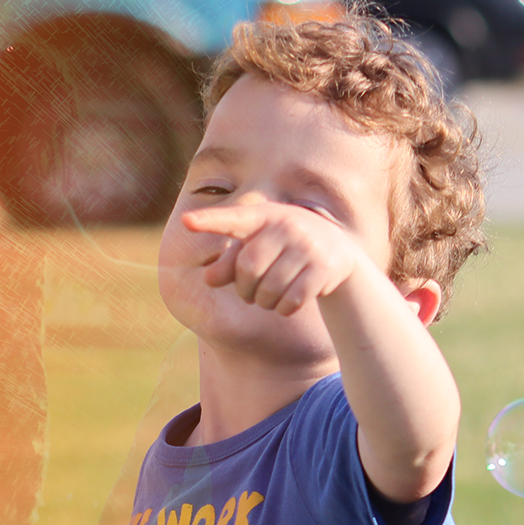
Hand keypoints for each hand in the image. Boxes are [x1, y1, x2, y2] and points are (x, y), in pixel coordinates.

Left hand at [183, 202, 380, 315]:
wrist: (337, 251)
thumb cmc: (282, 248)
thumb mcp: (256, 248)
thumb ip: (229, 262)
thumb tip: (208, 280)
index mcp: (264, 215)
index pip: (233, 219)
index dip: (209, 221)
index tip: (186, 222)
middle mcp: (287, 225)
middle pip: (248, 268)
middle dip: (244, 288)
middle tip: (250, 292)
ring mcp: (308, 245)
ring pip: (269, 290)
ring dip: (263, 302)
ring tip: (270, 294)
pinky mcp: (324, 268)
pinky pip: (289, 302)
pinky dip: (282, 309)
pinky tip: (287, 301)